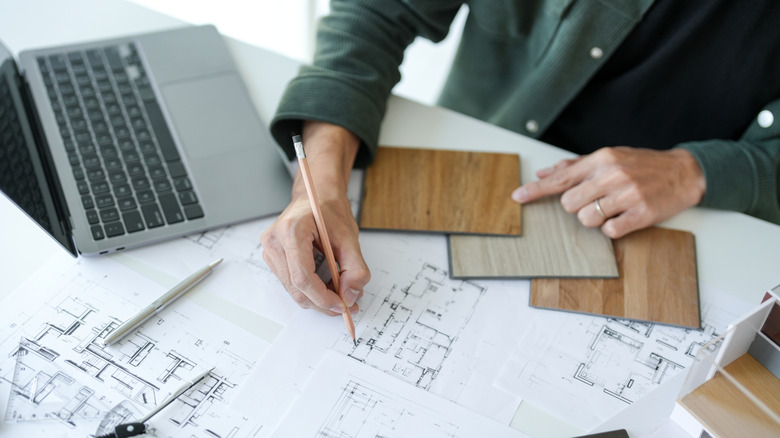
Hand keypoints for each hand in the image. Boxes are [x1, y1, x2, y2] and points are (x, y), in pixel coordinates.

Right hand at [260, 121, 370, 314]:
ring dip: (318, 298)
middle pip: (296, 288)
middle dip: (323, 302)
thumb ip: (355, 268)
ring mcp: (270, 249)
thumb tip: (351, 296)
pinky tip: (328, 286)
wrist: (316, 195)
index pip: (302, 277)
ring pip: (293, 289)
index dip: (323, 297)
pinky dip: (311, 290)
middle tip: (348, 305)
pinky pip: (291, 283)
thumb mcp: (349, 237)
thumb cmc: (329, 210)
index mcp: (291, 230)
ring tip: (341, 293)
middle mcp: (274, 241)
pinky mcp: (272, 256)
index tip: (342, 305)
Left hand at [511, 147, 705, 237]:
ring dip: (595, 219)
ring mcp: (627, 195)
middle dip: (577, 207)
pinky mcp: (641, 214)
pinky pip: (609, 231)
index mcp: (602, 159)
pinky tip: (624, 217)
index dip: (536, 190)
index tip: (518, 197)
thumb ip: (575, 166)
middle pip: (569, 203)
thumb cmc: (642, 165)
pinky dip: (612, 228)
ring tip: (612, 208)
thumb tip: (544, 172)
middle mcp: (612, 175)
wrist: (685, 172)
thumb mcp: (610, 157)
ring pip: (587, 219)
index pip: (561, 178)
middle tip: (596, 199)